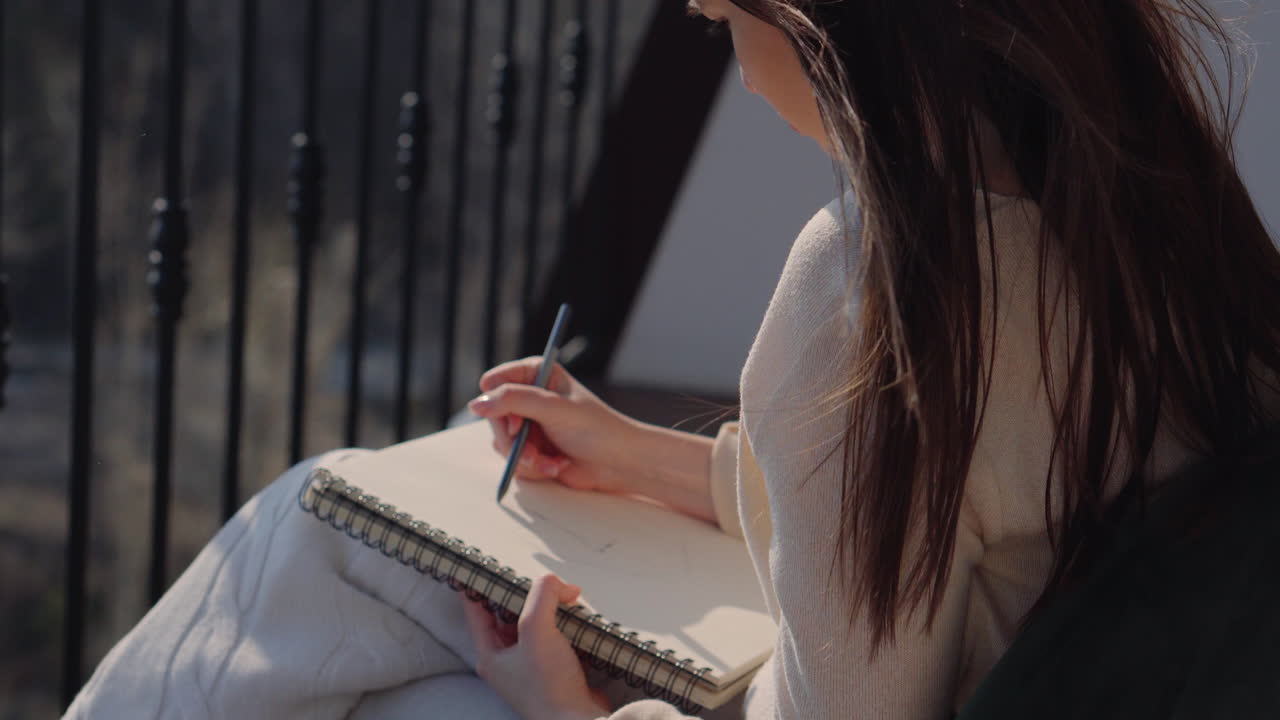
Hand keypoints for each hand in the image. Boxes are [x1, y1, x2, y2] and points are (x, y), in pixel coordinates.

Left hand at [462, 573, 611, 719]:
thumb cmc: (548, 686)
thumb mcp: (538, 629)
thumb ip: (543, 595)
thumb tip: (560, 584)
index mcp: (491, 653)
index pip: (476, 609)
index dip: (478, 584)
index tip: (480, 563)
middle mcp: (508, 660)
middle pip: (510, 613)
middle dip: (526, 594)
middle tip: (541, 579)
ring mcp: (532, 666)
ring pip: (536, 624)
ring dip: (551, 609)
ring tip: (566, 596)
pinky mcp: (555, 670)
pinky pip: (558, 638)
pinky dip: (567, 625)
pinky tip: (579, 617)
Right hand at [468, 357, 639, 494]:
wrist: (618, 463)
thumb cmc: (595, 428)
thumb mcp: (553, 408)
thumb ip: (513, 401)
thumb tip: (475, 404)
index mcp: (536, 373)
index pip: (494, 381)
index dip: (499, 403)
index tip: (518, 422)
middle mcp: (528, 396)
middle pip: (493, 417)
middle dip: (515, 440)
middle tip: (533, 450)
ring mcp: (528, 424)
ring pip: (501, 443)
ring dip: (526, 458)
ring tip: (552, 461)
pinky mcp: (531, 448)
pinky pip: (513, 461)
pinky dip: (534, 468)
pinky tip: (556, 466)